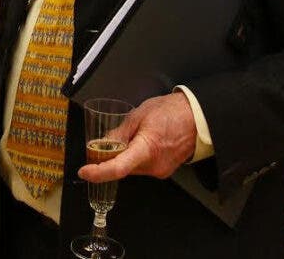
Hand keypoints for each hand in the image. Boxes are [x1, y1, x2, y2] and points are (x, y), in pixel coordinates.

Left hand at [78, 93, 196, 182]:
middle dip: (111, 157)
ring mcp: (160, 170)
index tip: (85, 171)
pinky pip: (143, 167)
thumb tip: (102, 145)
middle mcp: (154, 165)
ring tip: (135, 135)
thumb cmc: (171, 111)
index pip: (118, 168)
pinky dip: (136, 157)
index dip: (98, 173)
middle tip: (109, 142)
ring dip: (125, 156)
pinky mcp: (164, 171)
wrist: (198, 117)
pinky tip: (143, 141)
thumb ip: (120, 133)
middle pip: (123, 168)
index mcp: (147, 149)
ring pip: (132, 168)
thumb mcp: (139, 114)